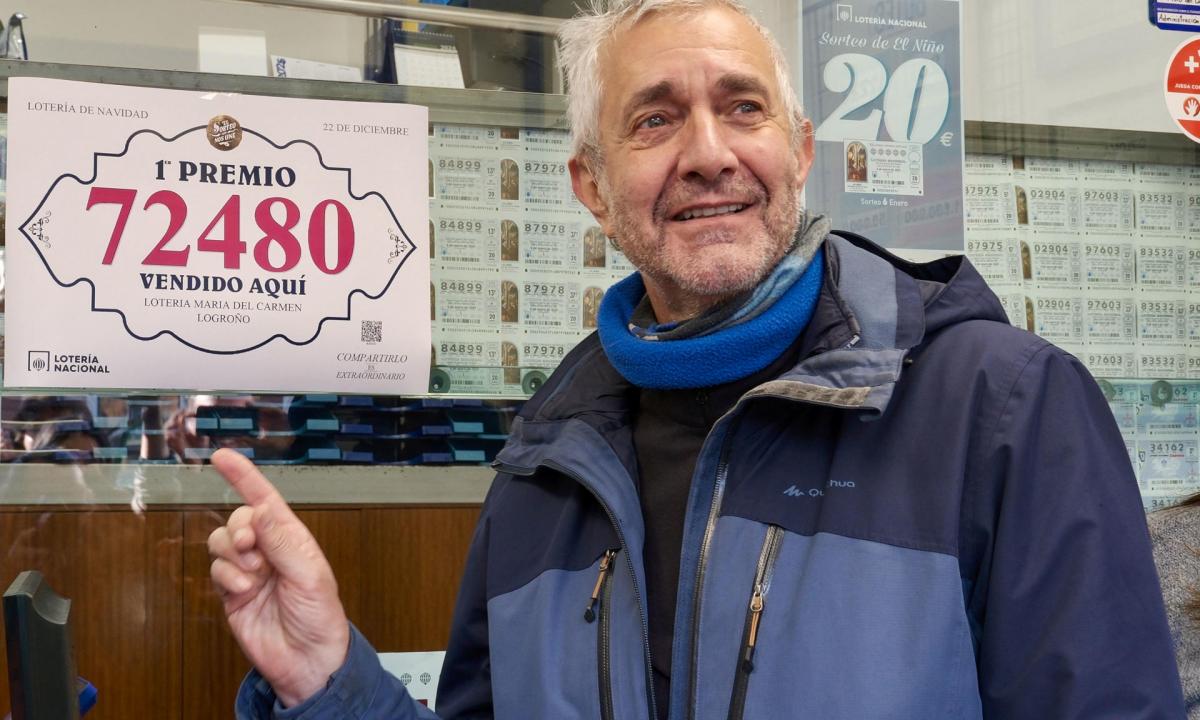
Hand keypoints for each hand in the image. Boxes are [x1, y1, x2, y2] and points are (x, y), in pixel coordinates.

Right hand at [207, 448, 349, 706]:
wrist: (307, 660)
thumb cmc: (320, 617)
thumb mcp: (310, 576)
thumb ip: (283, 542)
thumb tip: (261, 511)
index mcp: (292, 539)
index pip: (265, 499)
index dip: (244, 477)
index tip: (222, 457)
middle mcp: (269, 550)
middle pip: (238, 519)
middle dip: (240, 527)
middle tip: (251, 545)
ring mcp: (248, 571)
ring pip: (222, 542)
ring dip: (233, 553)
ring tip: (253, 574)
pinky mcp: (232, 593)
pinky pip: (217, 570)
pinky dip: (227, 576)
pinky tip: (245, 590)